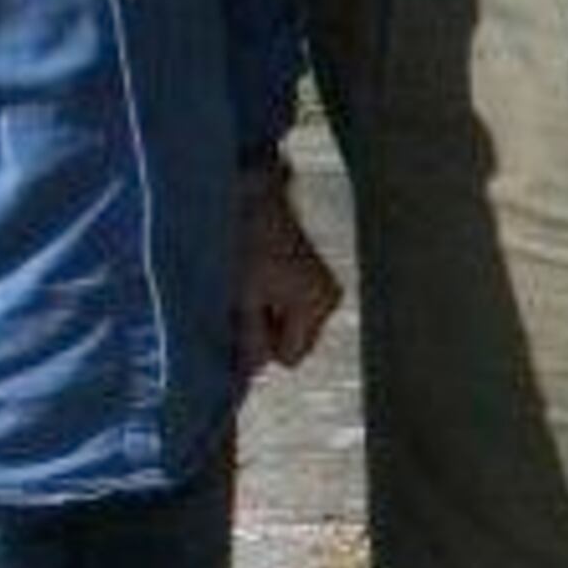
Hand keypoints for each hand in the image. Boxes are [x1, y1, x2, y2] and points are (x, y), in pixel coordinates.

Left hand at [231, 169, 340, 379]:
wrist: (252, 192)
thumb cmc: (246, 240)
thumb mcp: (242, 298)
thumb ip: (248, 341)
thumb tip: (247, 375)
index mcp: (316, 304)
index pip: (289, 357)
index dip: (259, 347)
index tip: (239, 323)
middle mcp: (328, 297)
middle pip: (293, 343)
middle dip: (265, 332)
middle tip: (242, 303)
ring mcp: (324, 285)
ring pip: (291, 325)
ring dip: (267, 316)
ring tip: (248, 285)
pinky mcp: (315, 274)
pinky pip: (292, 306)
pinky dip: (273, 300)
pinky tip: (258, 277)